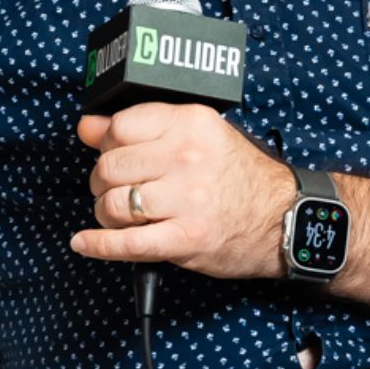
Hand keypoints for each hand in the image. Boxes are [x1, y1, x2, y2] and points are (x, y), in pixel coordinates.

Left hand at [70, 102, 290, 279]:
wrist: (284, 218)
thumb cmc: (241, 176)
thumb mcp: (199, 135)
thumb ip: (143, 126)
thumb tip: (88, 126)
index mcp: (191, 124)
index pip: (120, 126)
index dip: (107, 143)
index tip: (113, 153)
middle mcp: (187, 158)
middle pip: (110, 167)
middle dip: (104, 181)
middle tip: (118, 187)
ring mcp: (186, 200)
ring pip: (114, 204)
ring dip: (106, 213)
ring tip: (120, 214)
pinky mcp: (185, 239)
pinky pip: (126, 243)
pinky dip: (99, 245)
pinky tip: (85, 242)